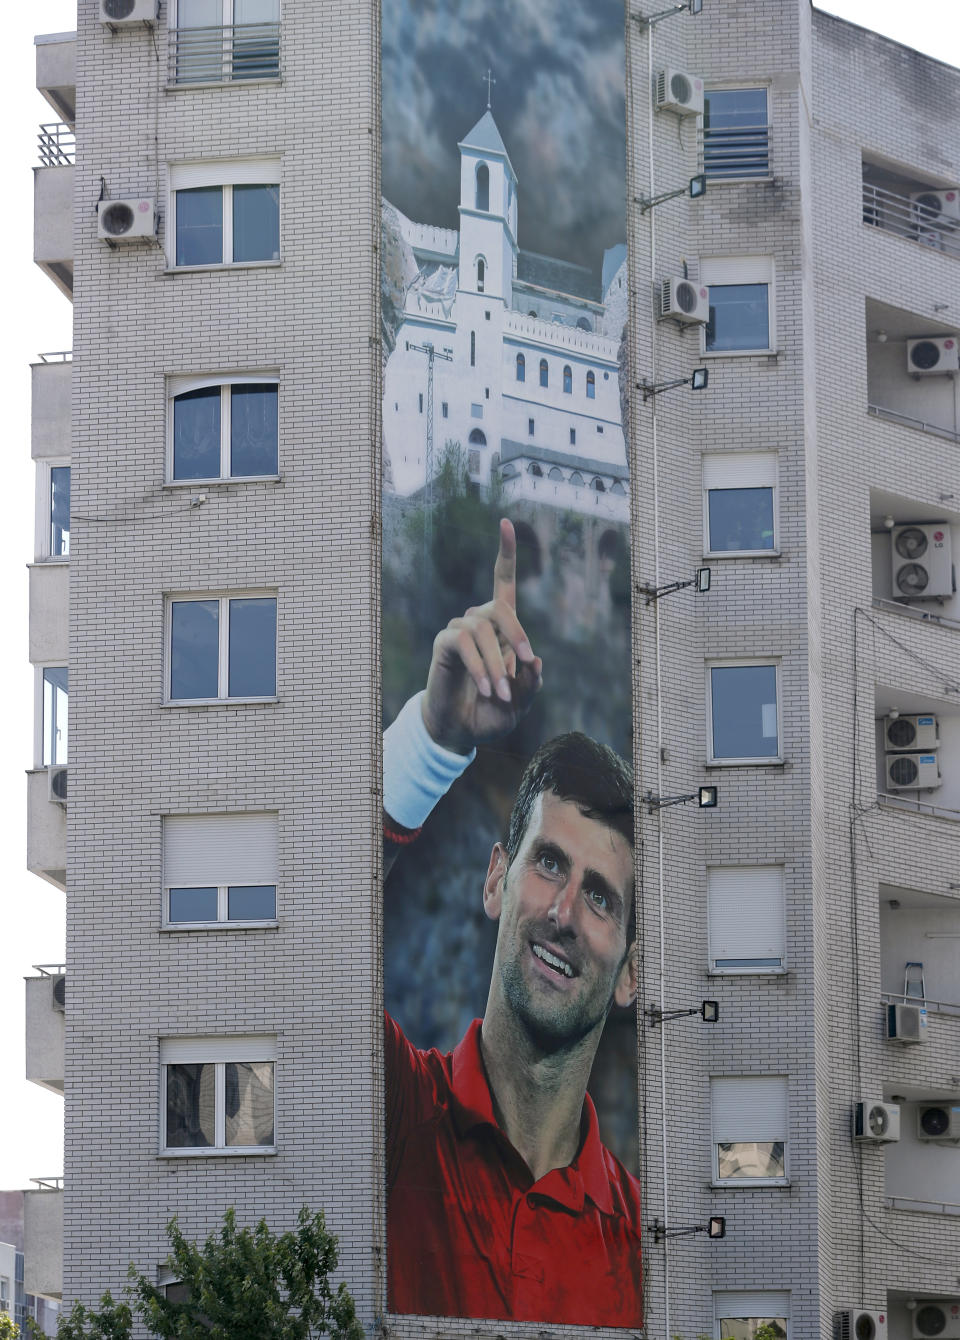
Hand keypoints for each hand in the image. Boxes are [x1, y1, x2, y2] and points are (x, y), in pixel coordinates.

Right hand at [421, 519, 542, 753]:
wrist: (460, 731)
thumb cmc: (492, 713)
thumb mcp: (521, 701)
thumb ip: (531, 683)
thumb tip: (535, 660)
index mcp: (501, 628)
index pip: (504, 582)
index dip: (505, 553)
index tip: (505, 522)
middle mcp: (479, 622)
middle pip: (501, 607)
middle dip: (517, 634)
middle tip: (527, 664)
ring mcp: (459, 630)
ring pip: (483, 630)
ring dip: (497, 664)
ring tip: (499, 694)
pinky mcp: (445, 643)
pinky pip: (464, 644)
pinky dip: (479, 667)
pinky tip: (485, 688)